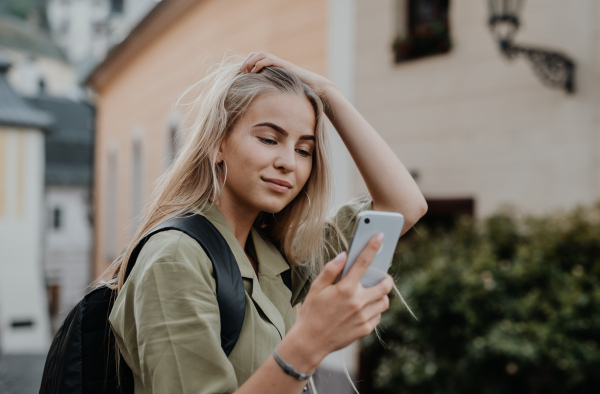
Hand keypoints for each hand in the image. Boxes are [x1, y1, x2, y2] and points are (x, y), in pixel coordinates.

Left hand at [239, 51, 335, 95]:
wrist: (317, 88)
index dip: (248, 64)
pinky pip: (270, 60)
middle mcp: (277, 63)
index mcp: (275, 68)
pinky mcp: (285, 66)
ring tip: (246, 70)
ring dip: (251, 60)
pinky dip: (260, 63)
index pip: (258, 59)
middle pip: (257, 54)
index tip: (241, 74)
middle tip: (240, 71)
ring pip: (262, 54)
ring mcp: (282, 63)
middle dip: (247, 61)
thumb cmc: (302, 93)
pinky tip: (255, 72)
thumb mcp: (284, 93)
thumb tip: (264, 105)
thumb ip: (275, 93)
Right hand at [288, 233, 393, 364]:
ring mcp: (363, 317)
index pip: (363, 262)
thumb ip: (331, 269)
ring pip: (384, 302)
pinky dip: (375, 310)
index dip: (372, 247)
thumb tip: (344, 255)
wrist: (311, 342)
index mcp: (345, 289)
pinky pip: (378, 316)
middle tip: (381, 276)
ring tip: (372, 293)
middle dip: (386, 278)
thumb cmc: (312, 312)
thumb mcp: (316, 288)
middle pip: (385, 285)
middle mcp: (358, 302)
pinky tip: (364, 308)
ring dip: (381, 295)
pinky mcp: (365, 329)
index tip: (380, 236)